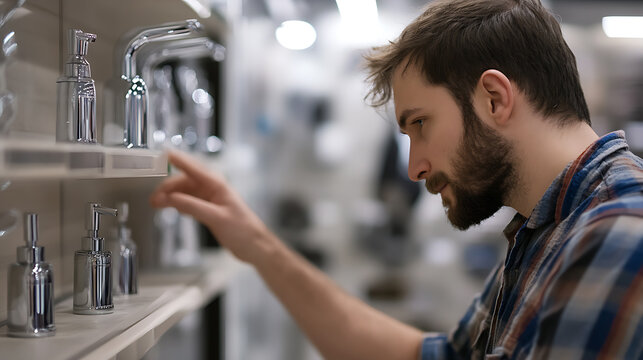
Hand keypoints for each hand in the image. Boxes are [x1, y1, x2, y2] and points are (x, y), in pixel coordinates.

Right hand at [150, 151, 276, 263]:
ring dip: (171, 197)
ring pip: (185, 192)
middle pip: (185, 181)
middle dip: (168, 187)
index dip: (178, 160)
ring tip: (156, 205)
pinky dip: (178, 204)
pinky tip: (171, 209)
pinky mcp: (208, 210)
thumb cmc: (242, 230)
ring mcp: (210, 199)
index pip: (193, 168)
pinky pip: (189, 202)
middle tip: (153, 199)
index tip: (163, 155)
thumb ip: (192, 206)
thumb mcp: (216, 218)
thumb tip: (169, 198)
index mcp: (217, 185)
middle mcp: (212, 189)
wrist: (254, 246)